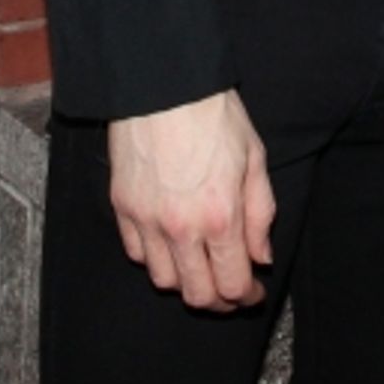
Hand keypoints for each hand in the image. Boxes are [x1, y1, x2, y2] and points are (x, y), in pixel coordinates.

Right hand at [108, 88, 275, 311]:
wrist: (164, 83)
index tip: (252, 292)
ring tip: (201, 267)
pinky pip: (136, 253)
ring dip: (185, 282)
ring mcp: (146, 220)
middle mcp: (180, 228)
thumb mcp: (254, 157)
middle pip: (196, 294)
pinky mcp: (122, 207)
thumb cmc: (214, 113)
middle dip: (218, 301)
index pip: (232, 284)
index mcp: (220, 215)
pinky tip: (171, 244)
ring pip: (163, 280)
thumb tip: (261, 257)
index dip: (246, 296)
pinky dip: (155, 258)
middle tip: (230, 290)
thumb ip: (261, 212)